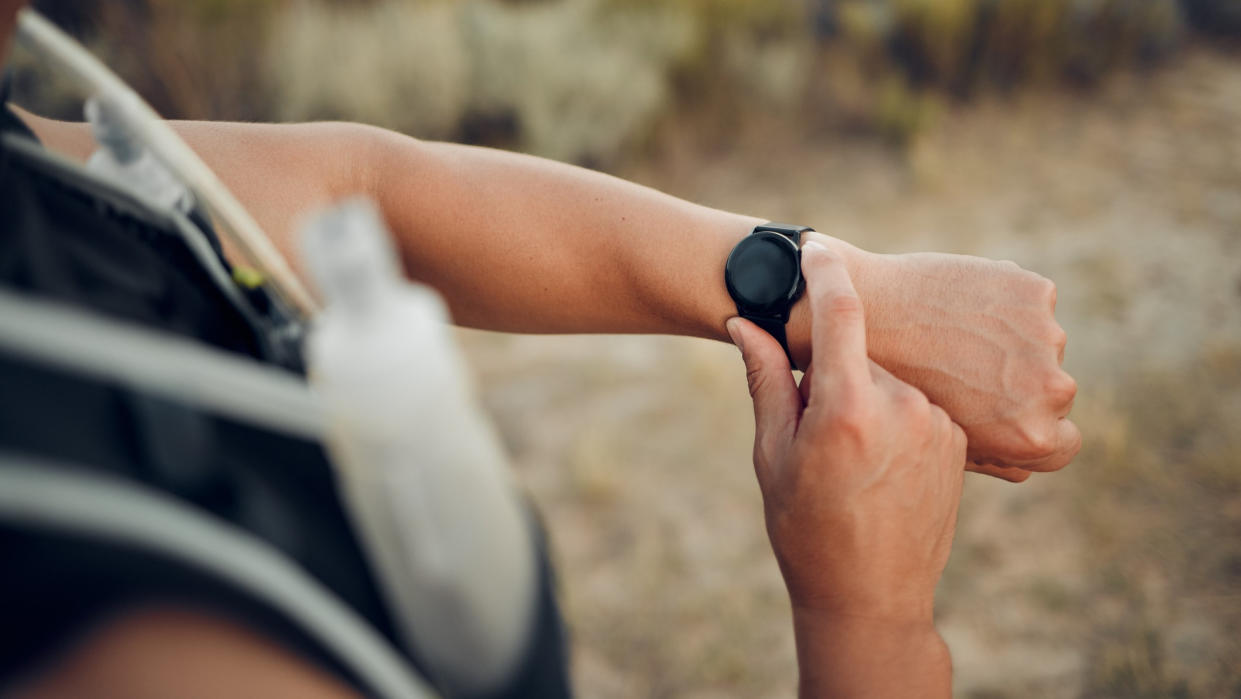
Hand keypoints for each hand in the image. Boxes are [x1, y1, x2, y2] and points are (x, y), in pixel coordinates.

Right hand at [728, 242, 965, 621]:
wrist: (871, 596)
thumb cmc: (806, 528)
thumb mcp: (772, 454)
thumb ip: (766, 380)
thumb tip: (744, 322)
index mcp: (847, 408)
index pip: (840, 310)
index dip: (824, 269)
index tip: (812, 246)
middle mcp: (903, 406)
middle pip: (861, 352)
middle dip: (833, 370)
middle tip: (812, 421)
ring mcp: (939, 423)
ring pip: (892, 379)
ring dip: (866, 395)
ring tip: (851, 457)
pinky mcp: (961, 440)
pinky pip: (920, 404)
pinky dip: (895, 415)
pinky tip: (880, 463)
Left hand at [789, 238, 1079, 481]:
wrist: (853, 312)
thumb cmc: (879, 389)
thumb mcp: (934, 440)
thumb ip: (991, 455)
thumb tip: (1025, 465)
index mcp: (1029, 436)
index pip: (1060, 442)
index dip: (1026, 426)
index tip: (993, 410)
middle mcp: (1049, 390)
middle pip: (1049, 391)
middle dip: (1014, 381)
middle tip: (958, 367)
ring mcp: (1044, 337)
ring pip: (1039, 343)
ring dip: (1008, 338)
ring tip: (947, 336)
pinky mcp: (1033, 291)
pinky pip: (1028, 300)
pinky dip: (1000, 301)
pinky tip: (952, 306)